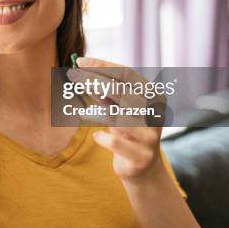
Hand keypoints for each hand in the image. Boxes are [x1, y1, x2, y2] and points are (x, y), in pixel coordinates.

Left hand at [73, 57, 164, 182]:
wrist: (142, 166)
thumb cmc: (127, 129)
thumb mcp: (117, 106)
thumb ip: (104, 91)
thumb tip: (80, 70)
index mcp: (153, 95)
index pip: (126, 73)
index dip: (102, 66)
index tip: (79, 61)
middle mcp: (156, 113)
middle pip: (121, 91)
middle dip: (94, 81)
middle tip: (72, 76)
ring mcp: (151, 136)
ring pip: (118, 117)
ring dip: (97, 112)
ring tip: (83, 113)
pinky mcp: (142, 156)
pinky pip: (115, 143)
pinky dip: (102, 138)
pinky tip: (97, 136)